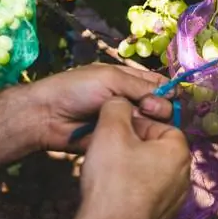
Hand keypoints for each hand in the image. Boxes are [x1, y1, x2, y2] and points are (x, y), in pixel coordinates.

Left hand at [28, 63, 175, 152]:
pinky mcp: (121, 138)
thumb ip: (141, 86)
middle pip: (161, 104)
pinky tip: (138, 136)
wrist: (47, 117)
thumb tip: (170, 96)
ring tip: (139, 122)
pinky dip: (143, 137)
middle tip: (147, 110)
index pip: (160, 83)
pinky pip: (140, 139)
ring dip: (152, 122)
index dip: (169, 90)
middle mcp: (133, 99)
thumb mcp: (111, 79)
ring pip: (153, 123)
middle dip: (160, 107)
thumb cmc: (77, 89)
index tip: (170, 97)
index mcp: (130, 79)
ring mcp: (127, 120)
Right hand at [73, 98, 190, 218]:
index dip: (135, 124)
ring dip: (131, 165)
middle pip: (156, 146)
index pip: (160, 124)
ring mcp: (174, 197)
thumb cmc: (113, 182)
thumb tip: (120, 101)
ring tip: (110, 170)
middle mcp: (183, 175)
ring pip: (150, 168)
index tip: (116, 130)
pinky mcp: (162, 213)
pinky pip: (147, 190)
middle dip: (132, 144)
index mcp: (179, 151)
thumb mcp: (110, 130)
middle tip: (110, 149)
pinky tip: (116, 190)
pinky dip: (132, 187)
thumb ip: (117, 106)